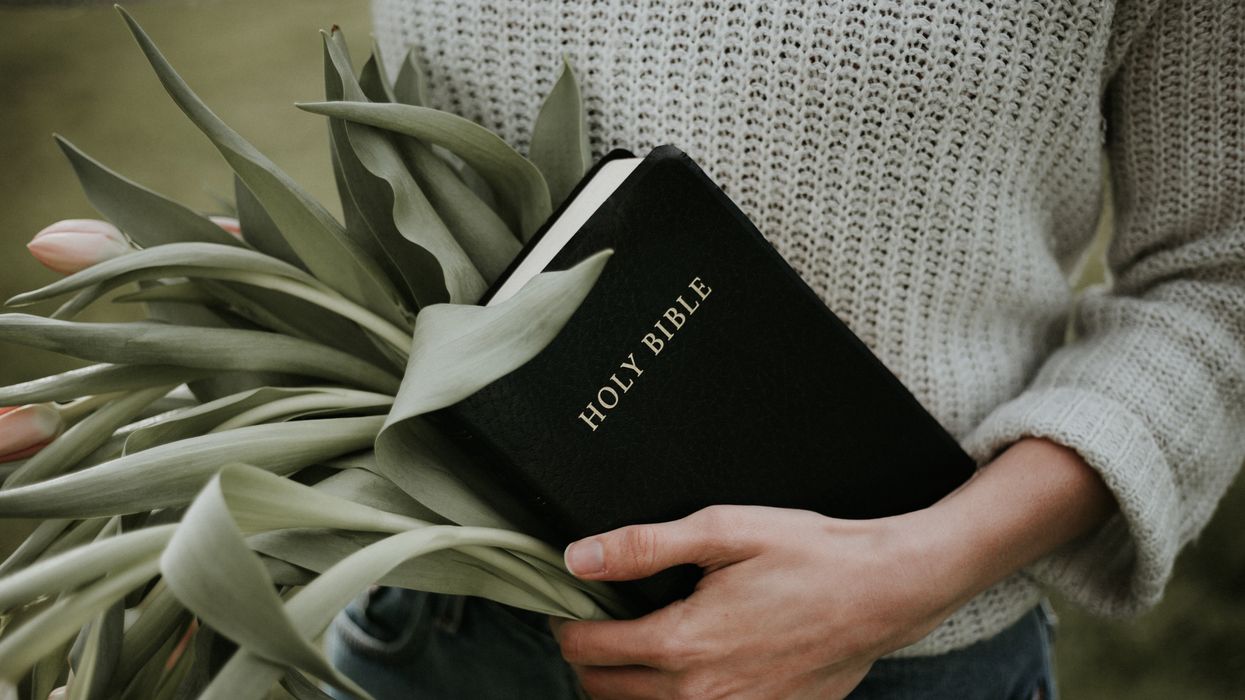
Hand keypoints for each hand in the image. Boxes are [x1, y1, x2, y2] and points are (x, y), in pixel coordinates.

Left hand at [551, 438, 1115, 699]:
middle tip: (596, 622)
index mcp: (681, 642)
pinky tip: (684, 668)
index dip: (567, 624)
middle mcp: (699, 693)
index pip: (588, 649)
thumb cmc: (809, 556)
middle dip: (588, 656)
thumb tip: (579, 557)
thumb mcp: (722, 531)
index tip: (567, 606)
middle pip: (603, 691)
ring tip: (632, 647)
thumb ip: (643, 546)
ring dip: (622, 686)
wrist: (883, 591)